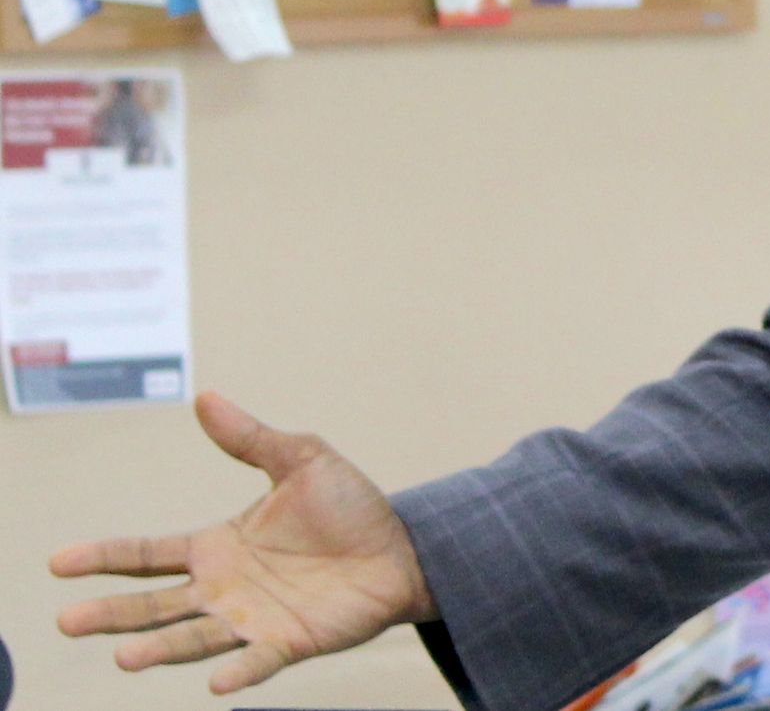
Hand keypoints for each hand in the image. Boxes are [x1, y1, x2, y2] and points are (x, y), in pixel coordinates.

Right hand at [50, 391, 436, 695]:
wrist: (400, 546)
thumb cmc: (349, 507)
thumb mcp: (301, 459)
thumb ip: (251, 438)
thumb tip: (205, 398)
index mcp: (217, 546)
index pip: (149, 553)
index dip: (106, 555)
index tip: (59, 561)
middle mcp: (223, 589)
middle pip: (154, 605)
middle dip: (111, 613)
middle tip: (67, 621)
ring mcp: (252, 620)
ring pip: (193, 639)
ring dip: (159, 649)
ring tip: (124, 657)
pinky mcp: (289, 642)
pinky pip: (258, 661)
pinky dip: (238, 672)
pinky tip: (217, 682)